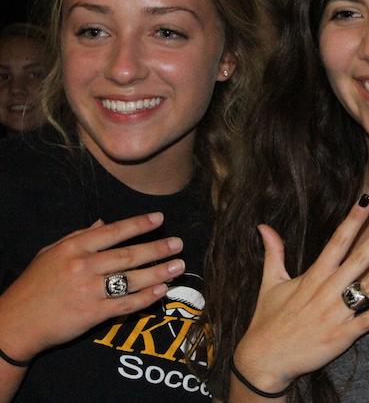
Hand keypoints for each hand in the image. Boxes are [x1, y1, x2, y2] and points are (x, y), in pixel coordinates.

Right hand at [0, 212, 184, 360]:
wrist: (15, 323)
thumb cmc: (34, 286)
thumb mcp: (50, 253)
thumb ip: (79, 236)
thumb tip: (103, 221)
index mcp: (74, 248)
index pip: (113, 232)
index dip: (138, 224)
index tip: (159, 218)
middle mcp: (83, 266)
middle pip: (128, 255)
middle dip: (157, 248)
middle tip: (178, 244)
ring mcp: (89, 290)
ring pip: (132, 279)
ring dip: (159, 272)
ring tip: (178, 266)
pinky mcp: (93, 313)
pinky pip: (126, 303)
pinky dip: (146, 297)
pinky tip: (162, 291)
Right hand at [232, 196, 368, 394]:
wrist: (264, 359)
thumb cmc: (268, 320)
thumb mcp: (270, 282)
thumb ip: (273, 253)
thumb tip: (263, 227)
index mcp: (313, 276)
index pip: (337, 241)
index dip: (353, 220)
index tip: (367, 201)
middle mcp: (327, 291)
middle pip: (358, 259)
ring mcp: (335, 313)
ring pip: (367, 288)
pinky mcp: (341, 336)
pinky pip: (367, 322)